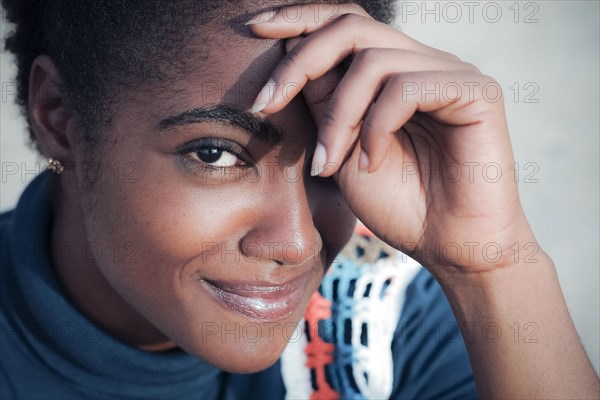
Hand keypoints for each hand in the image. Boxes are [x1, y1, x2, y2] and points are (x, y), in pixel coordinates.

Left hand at [248, 4, 536, 276]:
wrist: (448, 247)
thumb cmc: (397, 202)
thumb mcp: (341, 150)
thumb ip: (323, 102)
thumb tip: (290, 53)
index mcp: (394, 71)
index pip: (345, 24)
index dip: (300, 19)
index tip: (254, 30)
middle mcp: (422, 62)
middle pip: (352, 28)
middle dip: (300, 62)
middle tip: (265, 103)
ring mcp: (450, 73)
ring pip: (373, 62)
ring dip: (338, 117)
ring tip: (327, 164)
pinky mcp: (476, 91)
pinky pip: (405, 88)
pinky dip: (375, 128)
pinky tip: (371, 165)